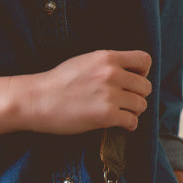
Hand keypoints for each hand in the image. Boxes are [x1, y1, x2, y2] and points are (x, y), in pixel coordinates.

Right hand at [14, 49, 152, 134]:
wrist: (36, 100)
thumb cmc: (56, 83)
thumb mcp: (84, 61)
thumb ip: (106, 64)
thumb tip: (126, 73)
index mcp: (107, 57)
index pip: (144, 60)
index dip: (143, 72)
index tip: (133, 81)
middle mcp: (112, 74)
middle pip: (145, 86)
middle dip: (137, 95)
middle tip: (125, 102)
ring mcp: (110, 95)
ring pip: (141, 105)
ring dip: (133, 111)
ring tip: (120, 114)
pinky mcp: (106, 115)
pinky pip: (132, 122)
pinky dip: (128, 125)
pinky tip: (119, 125)